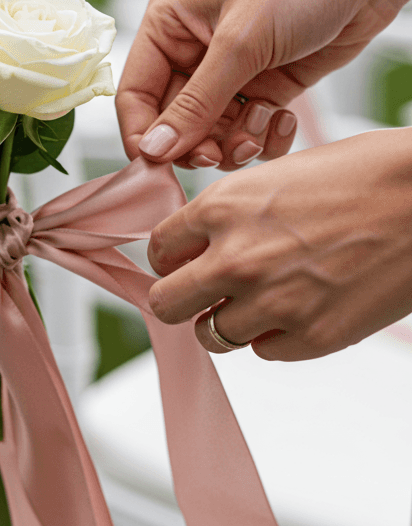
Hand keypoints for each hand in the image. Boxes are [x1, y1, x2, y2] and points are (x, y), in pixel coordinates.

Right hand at [116, 0, 411, 169]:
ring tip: (262, 125)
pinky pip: (248, 131)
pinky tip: (283, 118)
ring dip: (235, 141)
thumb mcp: (240, 44)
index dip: (144, 134)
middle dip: (198, 142)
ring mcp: (229, 71)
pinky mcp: (264, 87)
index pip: (135, 94)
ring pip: (211, 134)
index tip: (160, 166)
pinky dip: (263, 136)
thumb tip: (153, 150)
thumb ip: (194, 105)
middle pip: (173, 122)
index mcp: (168, 24)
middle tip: (220, 153)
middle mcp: (192, 49)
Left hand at [146, 130, 411, 360]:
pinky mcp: (310, 337)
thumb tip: (202, 242)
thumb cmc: (367, 175)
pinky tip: (303, 305)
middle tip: (203, 294)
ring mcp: (272, 302)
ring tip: (261, 300)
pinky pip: (264, 350)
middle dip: (181, 299)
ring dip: (228, 321)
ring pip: (211, 335)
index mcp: (222, 207)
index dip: (171, 258)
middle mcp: (236, 258)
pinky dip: (275, 335)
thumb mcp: (278, 175)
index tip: (183, 261)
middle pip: (165, 304)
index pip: (158, 250)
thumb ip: (232, 213)